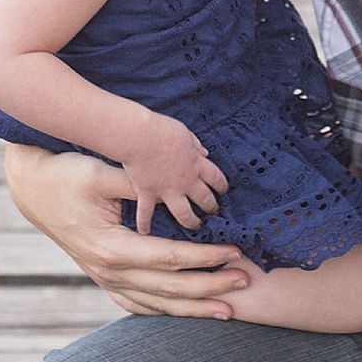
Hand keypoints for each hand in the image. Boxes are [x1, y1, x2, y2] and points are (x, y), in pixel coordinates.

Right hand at [3, 146, 254, 314]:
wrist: (32, 189)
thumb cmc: (66, 175)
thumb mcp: (100, 172)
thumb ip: (138, 185)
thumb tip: (173, 186)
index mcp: (113, 248)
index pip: (171, 259)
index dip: (206, 257)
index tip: (234, 251)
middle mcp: (111, 272)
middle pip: (171, 288)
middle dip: (212, 286)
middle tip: (246, 279)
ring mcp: (106, 280)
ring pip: (159, 304)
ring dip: (195, 308)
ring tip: (229, 309)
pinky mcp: (104, 280)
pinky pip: (139, 305)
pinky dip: (165, 310)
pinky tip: (188, 313)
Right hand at [128, 113, 228, 235]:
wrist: (139, 136)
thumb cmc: (161, 130)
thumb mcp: (185, 134)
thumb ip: (195, 146)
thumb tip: (204, 153)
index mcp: (196, 164)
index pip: (216, 178)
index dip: (222, 185)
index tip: (223, 190)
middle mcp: (186, 181)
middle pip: (205, 199)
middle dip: (211, 207)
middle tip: (214, 211)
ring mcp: (167, 190)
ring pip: (184, 214)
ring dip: (191, 221)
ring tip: (194, 226)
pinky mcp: (148, 193)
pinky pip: (146, 212)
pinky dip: (143, 222)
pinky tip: (144, 231)